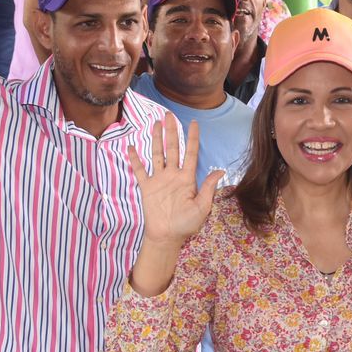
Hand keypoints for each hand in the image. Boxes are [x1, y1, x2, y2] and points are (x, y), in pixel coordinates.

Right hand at [125, 116, 223, 247]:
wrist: (167, 237)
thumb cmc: (186, 225)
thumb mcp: (202, 207)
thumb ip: (208, 188)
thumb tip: (219, 171)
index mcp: (187, 178)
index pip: (191, 153)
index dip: (192, 138)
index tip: (194, 122)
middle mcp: (173, 175)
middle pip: (172, 148)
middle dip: (171, 132)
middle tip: (169, 115)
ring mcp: (159, 180)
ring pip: (157, 154)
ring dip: (156, 139)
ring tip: (155, 124)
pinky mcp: (147, 187)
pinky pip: (140, 170)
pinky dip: (135, 159)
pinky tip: (132, 147)